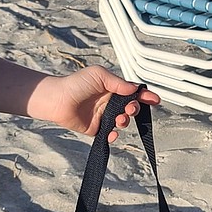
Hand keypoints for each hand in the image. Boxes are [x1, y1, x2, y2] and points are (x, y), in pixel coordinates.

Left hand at [29, 69, 160, 142]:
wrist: (57, 100)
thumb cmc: (75, 84)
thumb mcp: (99, 75)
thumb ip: (118, 83)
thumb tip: (134, 89)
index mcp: (112, 88)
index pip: (132, 93)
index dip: (145, 96)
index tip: (154, 99)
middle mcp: (109, 102)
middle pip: (131, 108)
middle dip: (134, 109)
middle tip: (129, 109)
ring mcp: (103, 116)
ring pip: (122, 122)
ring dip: (125, 121)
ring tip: (119, 120)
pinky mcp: (96, 128)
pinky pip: (110, 134)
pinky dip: (113, 136)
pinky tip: (112, 133)